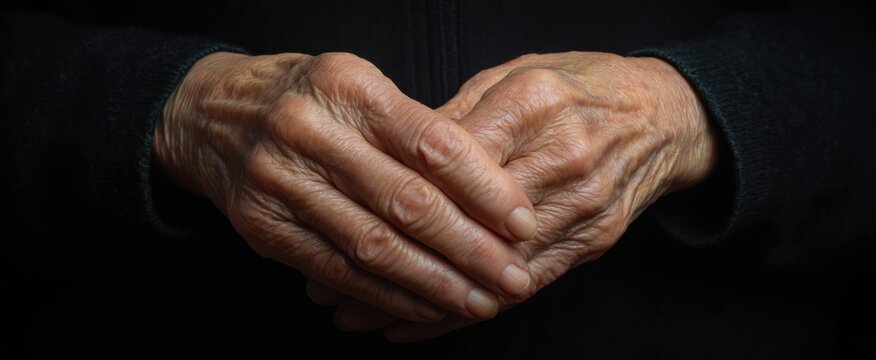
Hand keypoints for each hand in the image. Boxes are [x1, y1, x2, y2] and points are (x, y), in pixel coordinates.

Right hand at [152, 52, 539, 321]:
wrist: (211, 116)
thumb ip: (416, 128)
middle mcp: (308, 132)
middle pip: (405, 201)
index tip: (522, 222)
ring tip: (481, 303)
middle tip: (514, 277)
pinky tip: (426, 307)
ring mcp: (280, 182)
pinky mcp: (264, 227)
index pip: (431, 143)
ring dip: (434, 283)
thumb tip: (491, 191)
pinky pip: (337, 271)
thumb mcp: (360, 87)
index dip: (484, 188)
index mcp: (347, 86)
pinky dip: (387, 295)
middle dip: (469, 248)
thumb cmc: (307, 98)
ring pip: (372, 245)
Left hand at [315, 52, 718, 339]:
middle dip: (393, 260)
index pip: (451, 161)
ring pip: (489, 267)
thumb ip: (456, 119)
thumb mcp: (514, 78)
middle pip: (466, 223)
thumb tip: (390, 158)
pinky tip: (416, 326)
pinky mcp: (591, 242)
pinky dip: (465, 312)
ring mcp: (581, 207)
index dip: (390, 198)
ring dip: (420, 299)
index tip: (335, 220)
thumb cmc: (578, 88)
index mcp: (534, 104)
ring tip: (359, 315)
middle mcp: (560, 159)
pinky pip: (523, 287)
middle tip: (328, 287)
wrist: (663, 118)